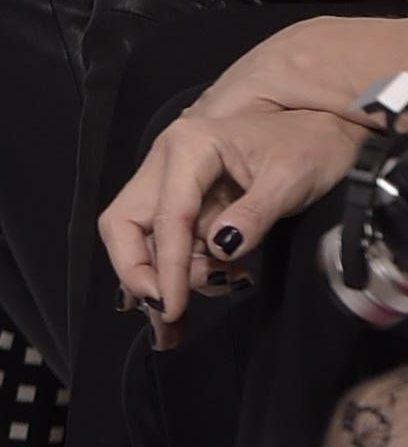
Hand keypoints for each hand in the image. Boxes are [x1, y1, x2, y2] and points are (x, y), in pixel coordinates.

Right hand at [102, 88, 379, 333]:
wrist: (320, 131)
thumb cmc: (307, 147)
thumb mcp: (289, 180)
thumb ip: (254, 215)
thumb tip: (220, 250)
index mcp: (190, 146)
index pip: (166, 216)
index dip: (166, 267)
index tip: (172, 307)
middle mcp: (168, 162)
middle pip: (124, 225)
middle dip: (137, 275)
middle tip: (165, 316)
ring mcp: (172, 183)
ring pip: (145, 241)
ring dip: (165, 281)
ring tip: (205, 305)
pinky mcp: (185, 203)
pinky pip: (170, 245)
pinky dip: (184, 273)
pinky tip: (220, 282)